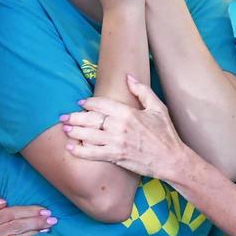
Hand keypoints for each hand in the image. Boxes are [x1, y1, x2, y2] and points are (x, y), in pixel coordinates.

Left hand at [60, 75, 187, 181]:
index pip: (101, 104)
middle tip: (63, 117)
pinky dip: (79, 151)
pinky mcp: (115, 157)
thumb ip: (142, 91)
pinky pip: (92, 154)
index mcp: (128, 113)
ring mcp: (116, 142)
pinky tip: (70, 148)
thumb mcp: (157, 108)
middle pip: (90, 119)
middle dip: (74, 117)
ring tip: (64, 129)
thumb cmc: (165, 133)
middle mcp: (119, 127)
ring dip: (74, 132)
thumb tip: (128, 77)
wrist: (172, 159)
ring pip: (88, 136)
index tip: (81, 103)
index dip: (88, 103)